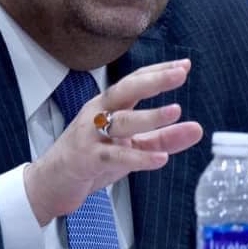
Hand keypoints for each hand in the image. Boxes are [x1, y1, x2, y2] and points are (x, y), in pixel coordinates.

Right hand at [23, 59, 202, 225]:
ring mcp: (90, 135)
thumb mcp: (130, 147)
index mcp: (106, 106)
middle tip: (179, 74)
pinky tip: (160, 159)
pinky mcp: (87, 159)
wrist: (50, 183)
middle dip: (153, 80)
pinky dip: (138, 157)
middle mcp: (97, 114)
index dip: (158, 72)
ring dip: (150, 116)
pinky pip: (115, 156)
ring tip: (176, 111)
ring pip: (122, 121)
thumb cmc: (89, 159)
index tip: (184, 65)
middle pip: (126, 90)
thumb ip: (163, 138)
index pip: (134, 81)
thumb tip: (197, 129)